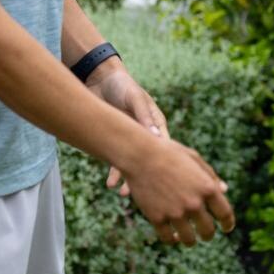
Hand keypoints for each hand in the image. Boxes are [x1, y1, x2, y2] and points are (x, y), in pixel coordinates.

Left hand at [87, 60, 226, 198]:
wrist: (101, 80)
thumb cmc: (123, 86)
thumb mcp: (135, 98)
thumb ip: (144, 117)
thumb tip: (157, 137)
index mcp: (157, 124)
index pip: (167, 147)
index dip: (172, 163)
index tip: (172, 179)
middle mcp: (146, 135)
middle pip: (150, 161)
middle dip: (148, 178)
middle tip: (145, 193)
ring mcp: (131, 140)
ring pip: (133, 165)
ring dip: (128, 179)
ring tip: (124, 193)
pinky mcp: (116, 141)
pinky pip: (116, 160)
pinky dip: (114, 172)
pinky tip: (110, 184)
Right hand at [124, 138, 236, 246]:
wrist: (140, 155)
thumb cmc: (169, 153)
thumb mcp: (194, 159)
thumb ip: (210, 176)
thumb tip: (224, 191)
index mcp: (207, 188)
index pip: (225, 214)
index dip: (228, 224)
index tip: (226, 228)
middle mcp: (194, 203)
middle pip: (208, 231)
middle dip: (208, 235)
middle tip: (205, 234)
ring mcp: (175, 212)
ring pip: (189, 240)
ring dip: (190, 241)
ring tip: (189, 239)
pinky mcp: (157, 218)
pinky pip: (168, 238)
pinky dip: (172, 239)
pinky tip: (173, 236)